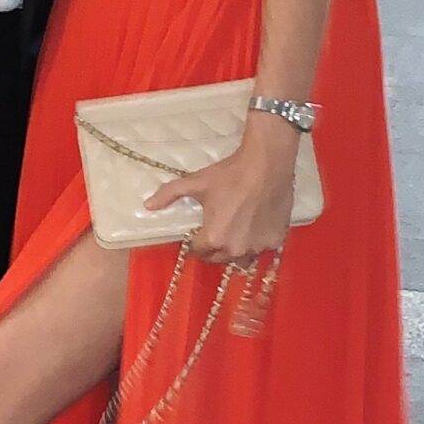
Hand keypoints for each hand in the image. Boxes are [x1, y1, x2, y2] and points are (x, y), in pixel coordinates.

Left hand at [146, 118, 298, 265]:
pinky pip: (262, 250)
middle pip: (219, 259)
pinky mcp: (276, 241)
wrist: (267, 164)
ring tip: (235, 233)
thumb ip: (169, 194)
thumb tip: (147, 206)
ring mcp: (258, 247)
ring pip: (241, 259)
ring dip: (235, 250)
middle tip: (215, 232)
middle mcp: (236, 249)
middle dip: (213, 248)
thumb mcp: (196, 182)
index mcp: (214, 239)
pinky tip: (255, 227)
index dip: (195, 242)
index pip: (198, 252)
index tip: (197, 232)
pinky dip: (257, 243)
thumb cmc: (229, 174)